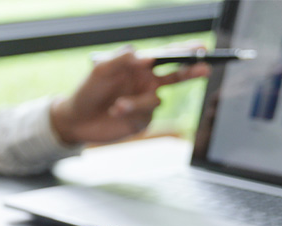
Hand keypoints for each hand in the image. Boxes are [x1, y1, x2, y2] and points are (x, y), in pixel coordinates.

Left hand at [50, 46, 209, 145]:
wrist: (76, 119)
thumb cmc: (88, 90)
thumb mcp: (102, 69)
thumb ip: (123, 59)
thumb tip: (147, 56)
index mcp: (141, 67)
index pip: (167, 56)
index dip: (186, 51)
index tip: (201, 48)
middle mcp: (147, 84)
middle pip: (177, 76)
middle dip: (191, 71)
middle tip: (205, 68)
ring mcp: (146, 104)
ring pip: (155, 100)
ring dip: (137, 102)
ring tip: (117, 104)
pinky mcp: (141, 122)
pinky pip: (144, 115)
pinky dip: (129, 112)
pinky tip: (114, 110)